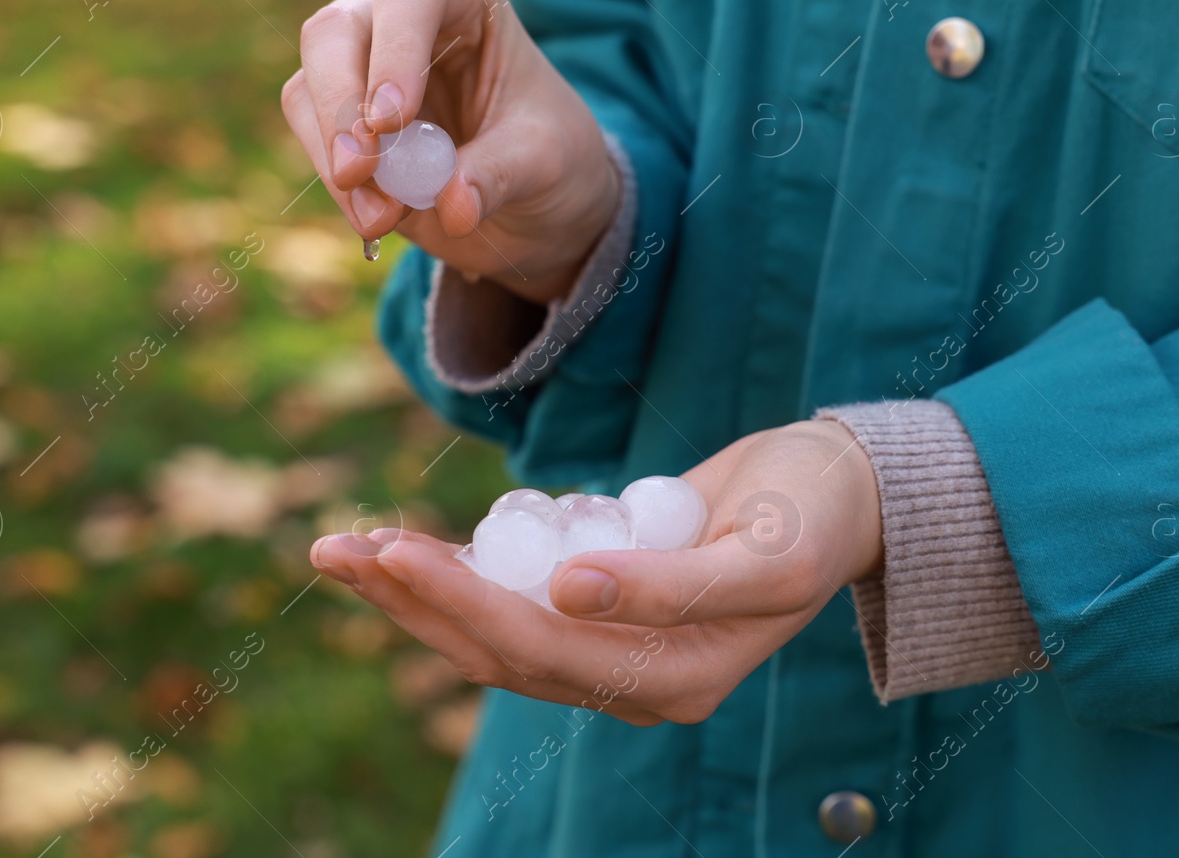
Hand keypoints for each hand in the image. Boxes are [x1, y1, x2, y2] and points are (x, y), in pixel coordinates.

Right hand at [280, 0, 619, 304]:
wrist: (533, 199)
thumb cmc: (548, 152)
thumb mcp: (546, 161)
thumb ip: (501, 173)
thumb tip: (452, 206)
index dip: (394, 52)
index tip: (393, 121)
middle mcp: (398, 14)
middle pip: (335, 32)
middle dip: (340, 106)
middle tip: (358, 172)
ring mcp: (359, 61)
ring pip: (308, 86)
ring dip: (335, 157)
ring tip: (383, 218)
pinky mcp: (338, 115)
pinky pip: (312, 138)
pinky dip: (337, 185)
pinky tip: (378, 220)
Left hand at [308, 419, 881, 725]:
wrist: (840, 496)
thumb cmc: (813, 512)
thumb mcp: (763, 548)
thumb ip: (671, 584)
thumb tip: (567, 589)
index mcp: (676, 681)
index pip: (542, 648)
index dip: (462, 602)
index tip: (394, 550)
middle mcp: (634, 682)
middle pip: (498, 650)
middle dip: (414, 601)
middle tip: (337, 547)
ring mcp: (614, 651)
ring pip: (493, 634)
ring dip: (417, 595)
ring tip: (344, 548)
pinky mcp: (601, 612)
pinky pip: (513, 604)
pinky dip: (458, 577)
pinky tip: (406, 549)